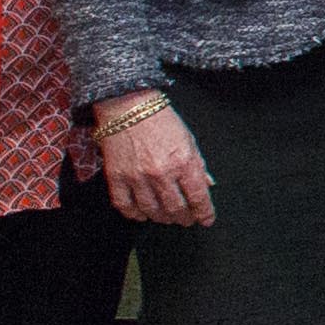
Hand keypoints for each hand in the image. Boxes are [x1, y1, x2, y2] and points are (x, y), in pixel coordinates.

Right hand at [101, 93, 214, 224]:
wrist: (127, 106)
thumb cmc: (160, 120)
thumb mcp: (188, 139)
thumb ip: (198, 165)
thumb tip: (208, 184)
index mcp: (183, 162)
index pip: (198, 197)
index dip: (204, 212)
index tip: (206, 219)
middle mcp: (161, 173)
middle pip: (175, 208)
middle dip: (184, 218)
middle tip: (187, 219)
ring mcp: (137, 177)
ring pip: (152, 211)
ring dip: (162, 218)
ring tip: (167, 216)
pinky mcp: (116, 178)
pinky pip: (125, 206)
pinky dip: (135, 214)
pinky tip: (142, 213)